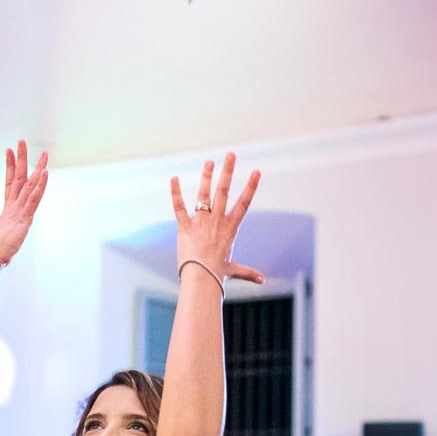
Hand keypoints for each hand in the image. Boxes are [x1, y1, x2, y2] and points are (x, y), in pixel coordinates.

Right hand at [0, 140, 49, 265]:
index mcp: (8, 209)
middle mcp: (13, 206)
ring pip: (29, 185)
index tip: (8, 151)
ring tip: (41, 152)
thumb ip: (5, 237)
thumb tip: (4, 245)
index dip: (10, 166)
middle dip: (21, 159)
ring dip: (36, 167)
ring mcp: (18, 211)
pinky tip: (45, 174)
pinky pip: (34, 199)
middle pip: (19, 178)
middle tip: (20, 140)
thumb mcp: (4, 240)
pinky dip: (40, 186)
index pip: (10, 183)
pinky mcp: (24, 219)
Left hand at [170, 153, 265, 285]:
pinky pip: (179, 206)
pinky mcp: (185, 226)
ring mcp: (201, 221)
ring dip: (207, 176)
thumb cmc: (218, 274)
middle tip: (231, 154)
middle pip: (224, 190)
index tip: (256, 172)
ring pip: (204, 193)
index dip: (251, 186)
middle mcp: (217, 220)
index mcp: (231, 228)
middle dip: (228, 171)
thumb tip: (262, 281)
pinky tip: (173, 178)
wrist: (201, 277)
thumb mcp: (234, 270)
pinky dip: (175, 192)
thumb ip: (248, 272)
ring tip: (209, 161)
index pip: (244, 203)